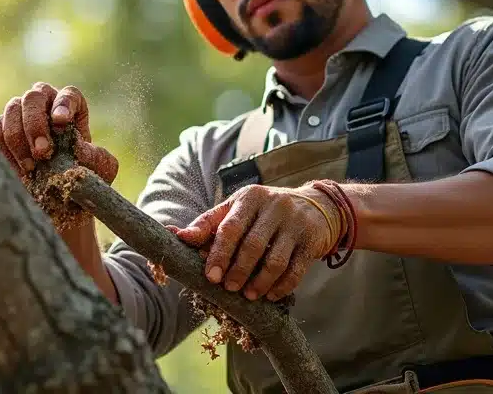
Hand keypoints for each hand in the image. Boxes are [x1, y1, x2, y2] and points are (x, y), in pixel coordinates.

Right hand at [0, 82, 117, 184]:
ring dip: (18, 138)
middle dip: (36, 124)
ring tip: (31, 167)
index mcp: (73, 106)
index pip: (68, 95)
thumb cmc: (84, 175)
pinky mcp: (2, 128)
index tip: (61, 121)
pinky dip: (2, 147)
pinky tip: (16, 168)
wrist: (61, 193)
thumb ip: (95, 157)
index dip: (63, 104)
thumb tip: (79, 146)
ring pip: (11, 109)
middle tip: (43, 152)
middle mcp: (45, 103)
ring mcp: (21, 113)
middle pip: (34, 97)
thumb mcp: (101, 168)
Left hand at [170, 184, 341, 301]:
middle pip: (252, 245)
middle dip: (238, 271)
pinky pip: (296, 269)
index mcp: (249, 198)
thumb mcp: (238, 210)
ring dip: (259, 283)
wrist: (316, 206)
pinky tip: (271, 295)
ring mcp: (295, 223)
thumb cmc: (265, 213)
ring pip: (274, 260)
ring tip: (249, 295)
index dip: (218, 253)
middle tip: (229, 289)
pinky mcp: (312, 240)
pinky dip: (282, 286)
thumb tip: (177, 236)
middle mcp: (274, 206)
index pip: (230, 227)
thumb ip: (209, 224)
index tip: (210, 276)